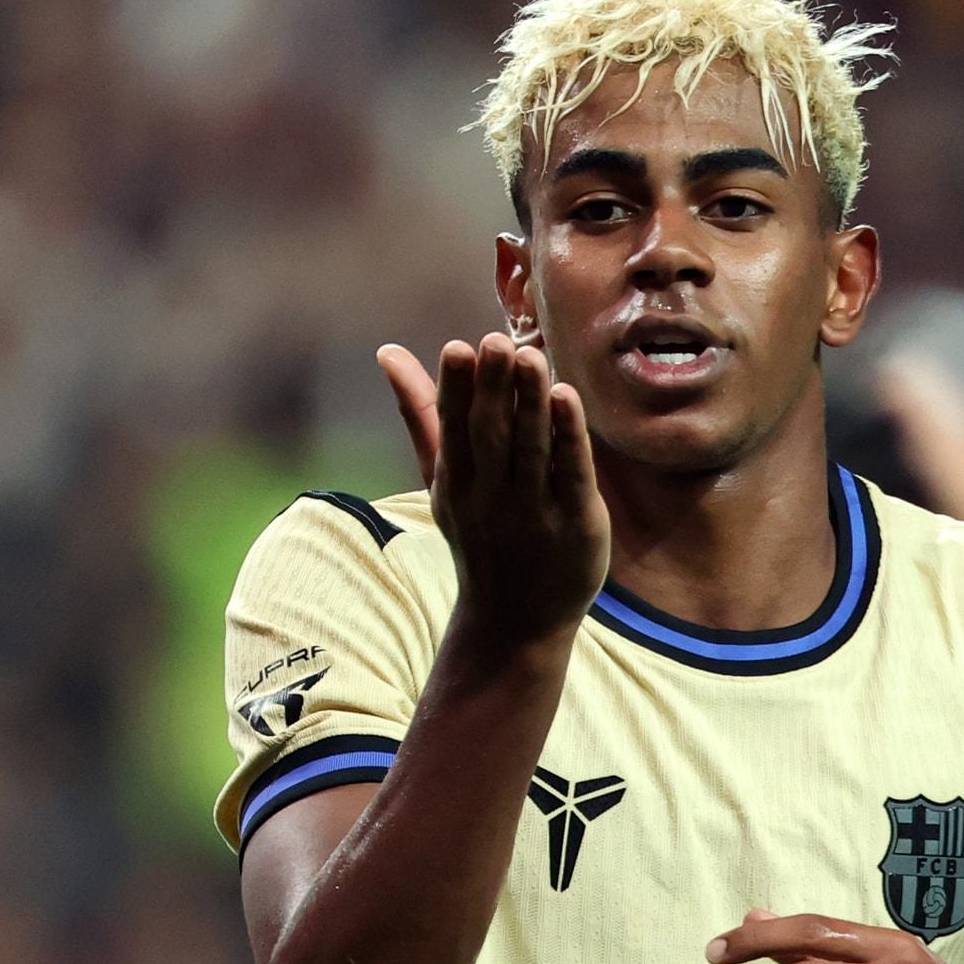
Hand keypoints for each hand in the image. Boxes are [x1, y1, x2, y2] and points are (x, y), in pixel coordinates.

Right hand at [377, 334, 610, 647]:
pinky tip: (568, 397)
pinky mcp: (576, 523)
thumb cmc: (481, 536)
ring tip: (531, 357)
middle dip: (492, 389)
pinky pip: (571, 474)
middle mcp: (491, 496)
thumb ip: (422, 415)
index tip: (457, 348)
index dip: (455, 389)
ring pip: (531, 449)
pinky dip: (569, 436)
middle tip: (495, 341)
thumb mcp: (445, 480)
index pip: (453, 429)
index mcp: (457, 482)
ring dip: (530, 402)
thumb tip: (388, 352)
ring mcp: (534, 512)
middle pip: (490, 435)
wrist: (517, 622)